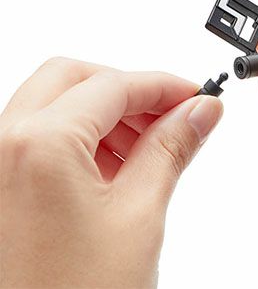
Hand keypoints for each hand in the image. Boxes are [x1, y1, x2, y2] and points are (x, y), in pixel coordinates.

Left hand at [0, 58, 222, 287]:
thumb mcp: (140, 216)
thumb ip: (173, 148)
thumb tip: (201, 112)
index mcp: (37, 145)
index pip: (115, 85)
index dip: (164, 86)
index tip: (197, 97)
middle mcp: (2, 145)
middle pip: (76, 78)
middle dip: (128, 91)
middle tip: (171, 116)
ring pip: (56, 105)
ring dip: (107, 115)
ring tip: (148, 149)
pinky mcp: (2, 186)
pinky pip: (41, 137)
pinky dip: (83, 139)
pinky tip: (115, 169)